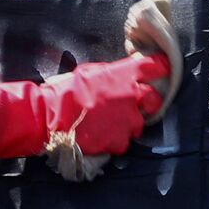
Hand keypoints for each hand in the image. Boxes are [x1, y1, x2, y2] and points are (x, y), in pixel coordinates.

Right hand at [0, 52, 171, 159]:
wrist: (49, 116)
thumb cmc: (65, 91)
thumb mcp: (89, 72)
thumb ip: (111, 74)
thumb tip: (122, 74)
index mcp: (124, 75)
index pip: (155, 66)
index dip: (159, 68)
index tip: (159, 69)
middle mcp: (132, 96)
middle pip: (155, 98)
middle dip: (148, 101)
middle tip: (136, 104)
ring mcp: (127, 120)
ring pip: (139, 123)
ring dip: (128, 124)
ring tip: (109, 123)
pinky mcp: (119, 141)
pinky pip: (124, 141)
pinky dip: (115, 140)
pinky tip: (101, 135)